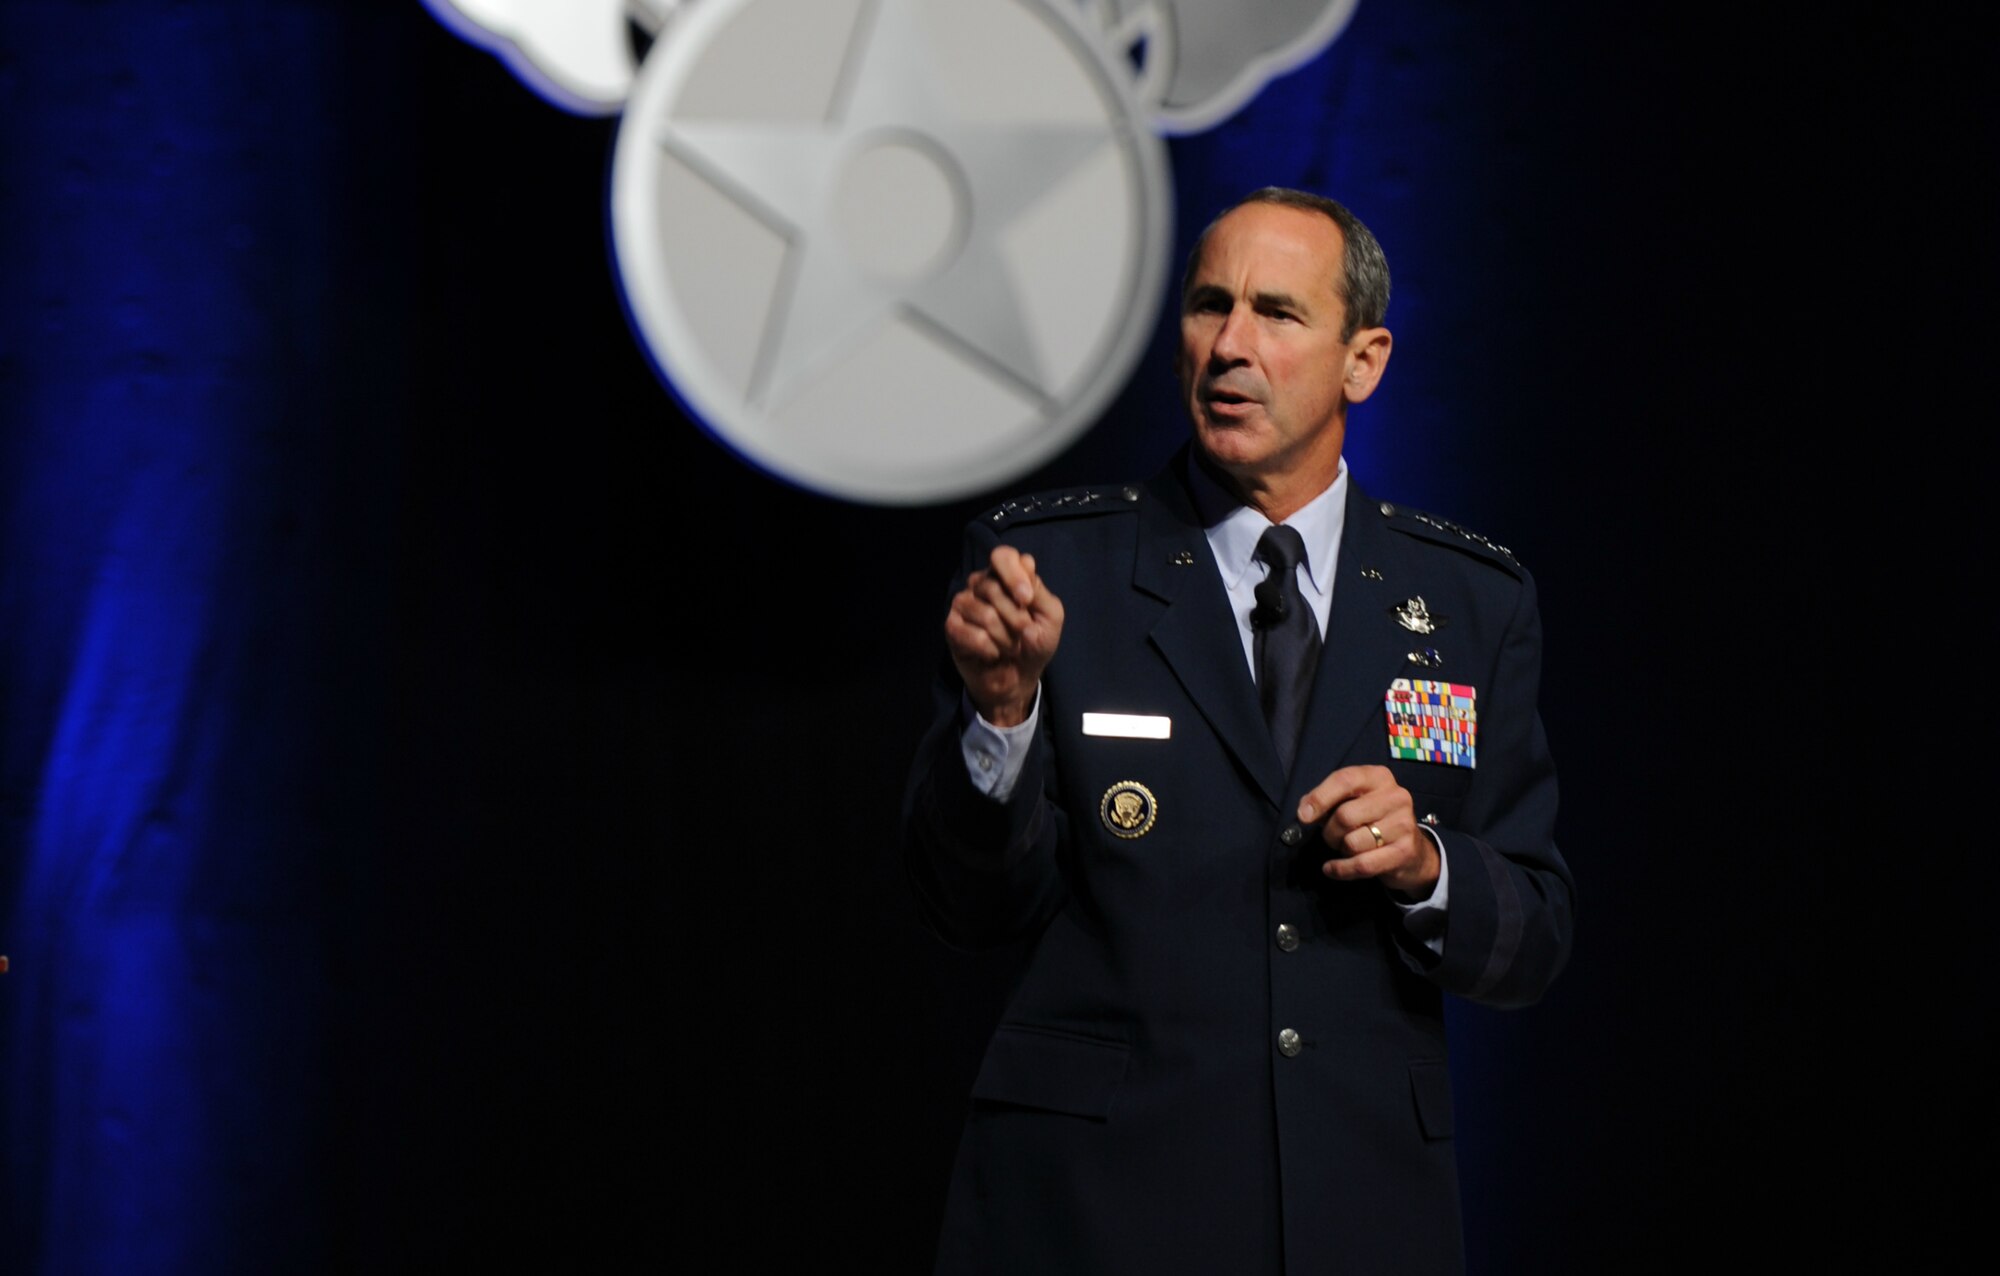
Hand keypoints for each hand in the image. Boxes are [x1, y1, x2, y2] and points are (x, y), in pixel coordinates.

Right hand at [944, 545, 1064, 727]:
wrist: (1018, 677)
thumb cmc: (1035, 641)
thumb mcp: (1050, 617)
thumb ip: (1040, 592)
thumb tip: (1025, 578)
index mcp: (1006, 574)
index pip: (1003, 556)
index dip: (1014, 576)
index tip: (1026, 600)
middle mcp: (981, 583)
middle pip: (994, 588)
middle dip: (1017, 618)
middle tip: (1023, 633)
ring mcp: (963, 603)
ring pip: (986, 615)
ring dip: (1006, 639)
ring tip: (1010, 647)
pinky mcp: (952, 626)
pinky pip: (973, 635)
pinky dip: (991, 650)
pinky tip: (993, 653)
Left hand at [1297, 765, 1438, 898]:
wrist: (1412, 851)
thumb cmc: (1372, 820)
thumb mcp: (1352, 802)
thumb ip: (1327, 801)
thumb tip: (1305, 811)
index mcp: (1379, 777)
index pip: (1344, 780)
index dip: (1319, 798)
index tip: (1303, 816)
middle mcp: (1396, 796)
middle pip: (1345, 816)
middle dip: (1330, 832)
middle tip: (1332, 837)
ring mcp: (1403, 824)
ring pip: (1352, 843)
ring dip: (1341, 850)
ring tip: (1347, 847)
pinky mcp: (1405, 851)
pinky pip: (1362, 864)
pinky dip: (1341, 869)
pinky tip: (1332, 868)